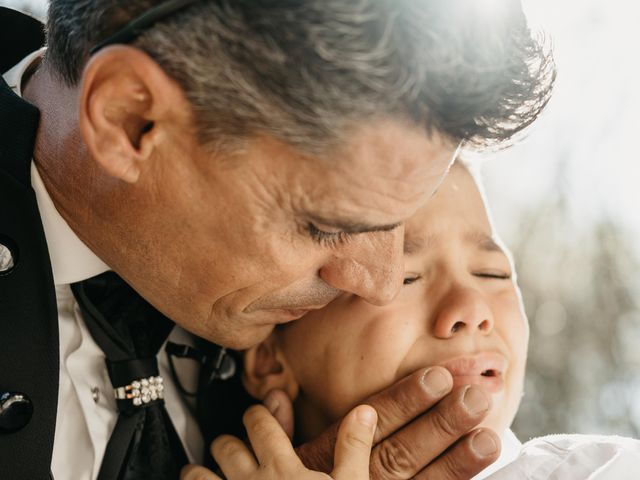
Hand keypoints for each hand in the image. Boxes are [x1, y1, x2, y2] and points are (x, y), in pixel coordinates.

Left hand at [181, 403, 377, 479]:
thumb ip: (352, 448)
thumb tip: (363, 412)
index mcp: (282, 468)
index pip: (260, 425)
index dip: (257, 414)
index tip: (256, 413)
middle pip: (226, 447)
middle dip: (226, 441)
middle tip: (226, 443)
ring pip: (199, 477)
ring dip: (197, 472)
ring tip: (195, 471)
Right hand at [295, 367, 500, 479]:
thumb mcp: (278, 462)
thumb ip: (278, 429)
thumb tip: (274, 395)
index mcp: (331, 457)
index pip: (375, 421)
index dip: (407, 400)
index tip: (438, 377)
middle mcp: (357, 479)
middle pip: (404, 449)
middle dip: (441, 424)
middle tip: (475, 398)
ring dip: (455, 461)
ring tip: (487, 437)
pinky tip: (479, 473)